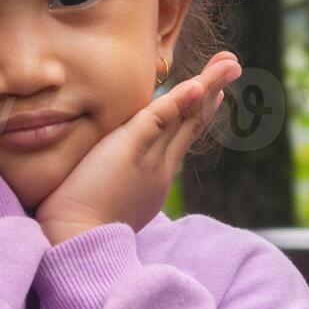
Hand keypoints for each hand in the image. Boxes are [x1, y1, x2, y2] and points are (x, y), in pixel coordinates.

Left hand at [33, 51, 241, 245]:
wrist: (75, 244)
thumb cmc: (79, 229)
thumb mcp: (107, 203)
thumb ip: (115, 184)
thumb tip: (108, 177)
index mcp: (154, 179)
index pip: (179, 137)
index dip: (197, 112)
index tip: (213, 94)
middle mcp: (159, 167)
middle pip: (191, 122)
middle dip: (213, 92)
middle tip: (233, 65)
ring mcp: (149, 159)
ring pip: (184, 117)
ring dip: (207, 86)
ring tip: (230, 63)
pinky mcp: (130, 151)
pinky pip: (158, 120)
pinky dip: (178, 101)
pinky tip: (197, 85)